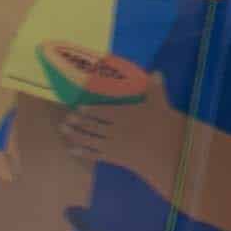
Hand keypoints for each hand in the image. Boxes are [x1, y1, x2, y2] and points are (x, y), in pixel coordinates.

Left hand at [38, 44, 196, 195]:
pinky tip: (72, 150)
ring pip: (90, 139)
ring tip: (63, 130)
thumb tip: (157, 72)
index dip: (89, 110)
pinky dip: (83, 152)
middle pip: (93, 125)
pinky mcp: (114, 158)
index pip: (102, 111)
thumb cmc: (164, 126)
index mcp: (124, 114)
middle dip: (78, 122)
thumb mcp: (159, 104)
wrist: (167, 152)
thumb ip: (155, 88)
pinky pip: (95, 154)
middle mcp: (115, 129)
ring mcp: (113, 145)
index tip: (77, 108)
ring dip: (75, 135)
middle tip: (66, 119)